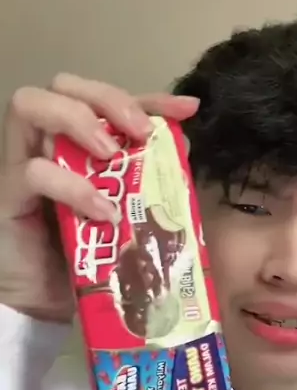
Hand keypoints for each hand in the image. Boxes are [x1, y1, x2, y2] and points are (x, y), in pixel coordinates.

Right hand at [0, 74, 198, 321]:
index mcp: (77, 144)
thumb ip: (146, 180)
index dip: (149, 97)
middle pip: (63, 84)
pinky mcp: (7, 195)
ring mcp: (20, 164)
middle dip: (108, 98)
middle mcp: (44, 144)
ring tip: (113, 156)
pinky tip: (103, 212)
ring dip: (79, 121)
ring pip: (30, 104)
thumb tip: (183, 145)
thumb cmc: (85, 259)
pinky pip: (33, 171)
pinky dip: (73, 187)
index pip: (109, 101)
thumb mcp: (126, 216)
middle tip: (140, 132)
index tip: (186, 109)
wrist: (45, 306)